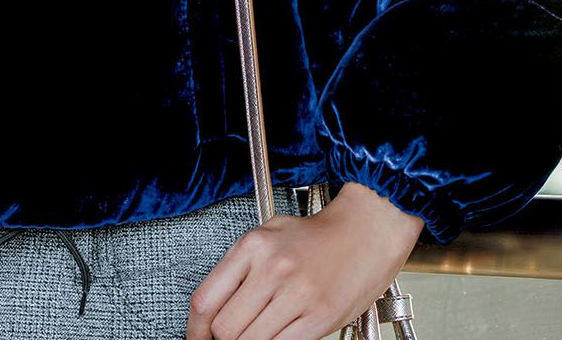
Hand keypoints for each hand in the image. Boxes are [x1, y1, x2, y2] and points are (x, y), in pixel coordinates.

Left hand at [184, 183, 423, 339]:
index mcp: (252, 247)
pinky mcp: (320, 317)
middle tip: (232, 336)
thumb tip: (211, 311)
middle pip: (226, 328)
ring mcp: (297, 294)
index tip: (198, 337)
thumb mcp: (267, 236)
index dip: (195, 329)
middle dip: (224, 339)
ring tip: (259, 331)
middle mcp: (272, 269)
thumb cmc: (315, 237)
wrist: (366, 232)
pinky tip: (279, 333)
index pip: (205, 300)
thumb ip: (237, 269)